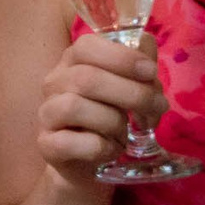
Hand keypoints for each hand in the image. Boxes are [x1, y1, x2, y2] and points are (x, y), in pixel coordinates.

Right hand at [32, 31, 162, 189]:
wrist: (87, 160)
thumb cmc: (110, 118)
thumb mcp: (130, 90)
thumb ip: (139, 67)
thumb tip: (146, 44)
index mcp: (73, 63)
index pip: (86, 46)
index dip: (121, 57)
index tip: (150, 72)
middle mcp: (54, 83)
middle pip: (86, 78)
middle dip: (132, 94)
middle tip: (158, 107)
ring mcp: (46, 113)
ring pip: (75, 107)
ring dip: (114, 122)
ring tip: (126, 132)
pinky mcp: (46, 144)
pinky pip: (71, 142)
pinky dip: (100, 147)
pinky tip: (110, 149)